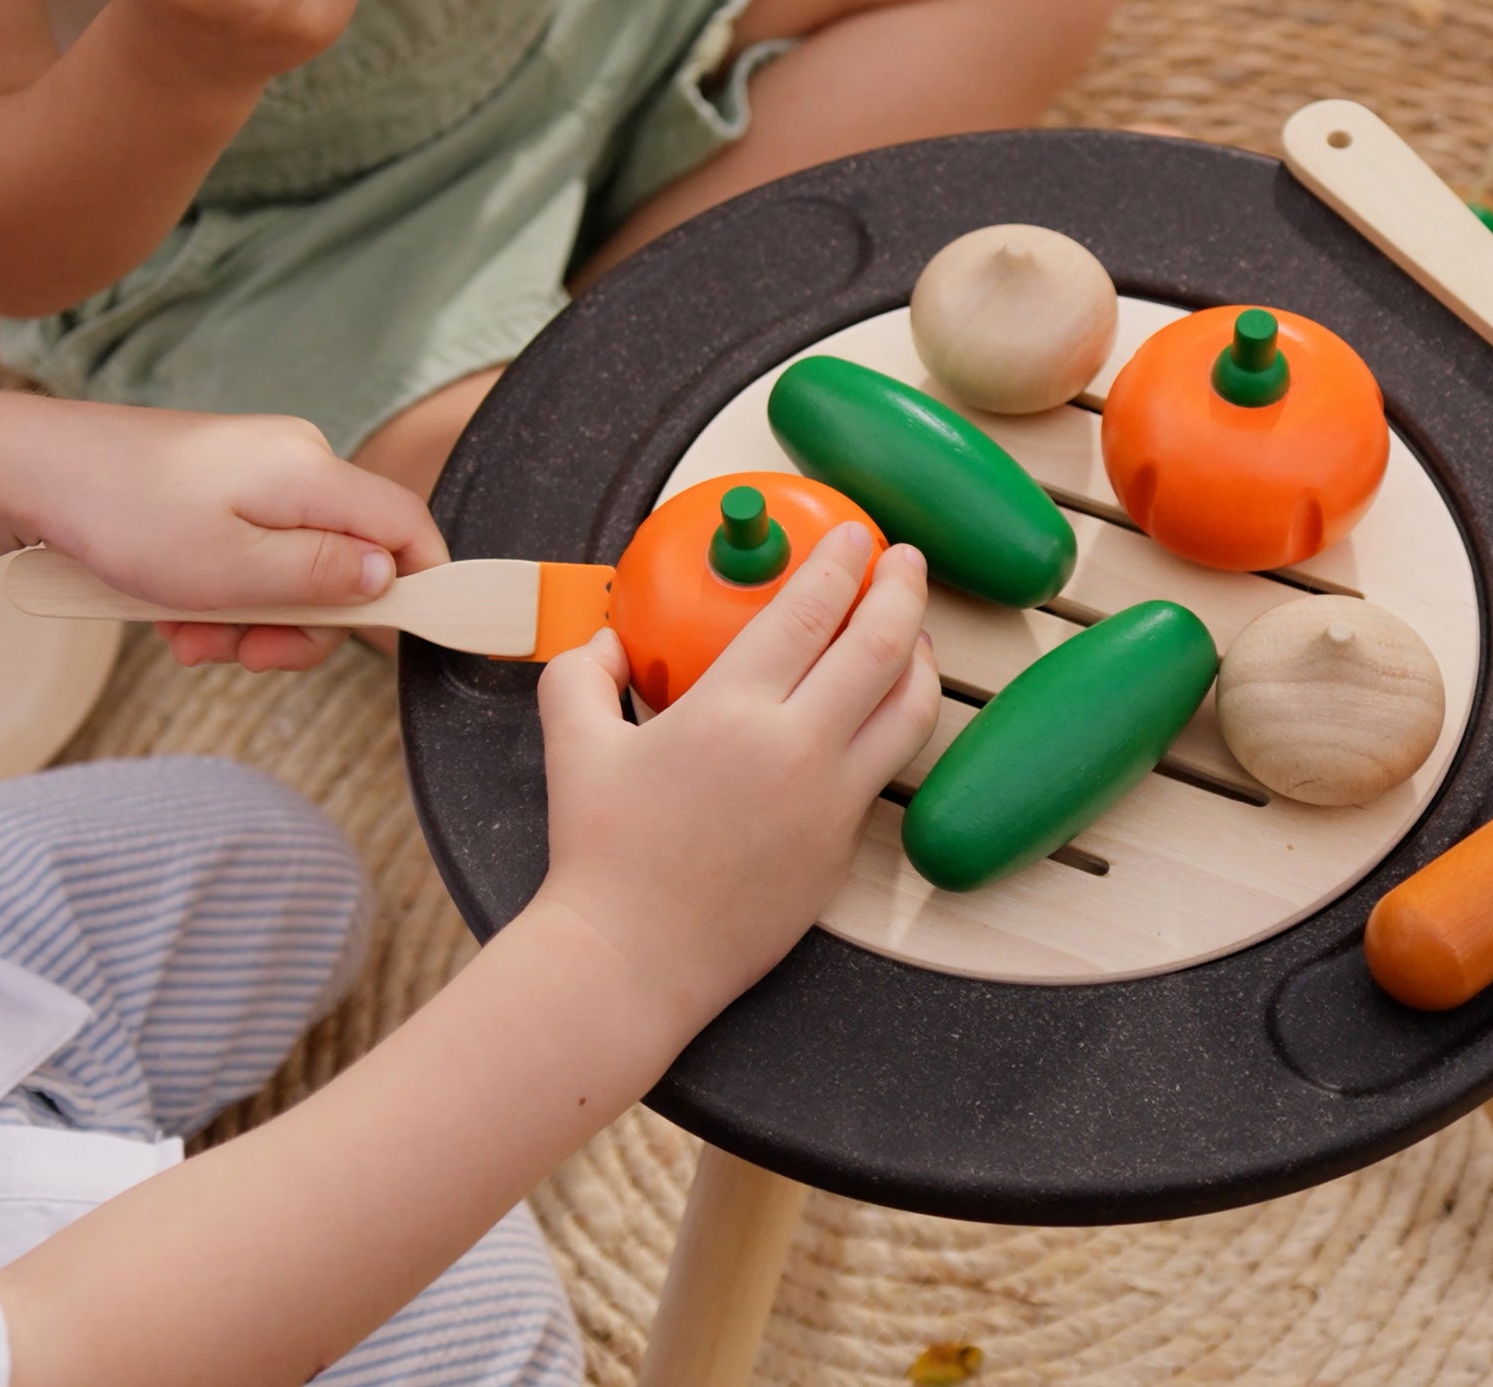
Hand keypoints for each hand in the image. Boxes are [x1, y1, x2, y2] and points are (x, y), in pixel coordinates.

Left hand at [21, 403, 447, 671]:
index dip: (422, 583)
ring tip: (191, 639)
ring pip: (296, 565)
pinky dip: (226, 594)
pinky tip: (177, 615)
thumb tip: (387, 577)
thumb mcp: (230, 570)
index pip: (407, 525)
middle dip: (304, 623)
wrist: (29, 471)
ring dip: (254, 618)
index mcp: (310, 472)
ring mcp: (259, 472)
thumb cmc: (123, 515)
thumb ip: (320, 577)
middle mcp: (297, 462)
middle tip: (244, 656)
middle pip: (349, 558)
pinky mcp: (225, 485)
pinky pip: (255, 552)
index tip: (400, 635)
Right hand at [532, 524, 938, 1029]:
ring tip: (912, 631)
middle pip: (882, 645)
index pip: (811, 609)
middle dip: (903, 587)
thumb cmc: (601, 854)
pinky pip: (887, 769)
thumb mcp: (572, 742)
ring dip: (920, 657)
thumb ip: (583, 671)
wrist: (631, 960)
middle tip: (906, 559)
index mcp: (731, 710)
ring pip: (910, 711)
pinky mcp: (843, 848)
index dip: (843, 560)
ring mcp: (831, 803)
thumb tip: (607, 639)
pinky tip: (884, 709)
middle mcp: (796, 750)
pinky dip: (898, 723)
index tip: (856, 533)